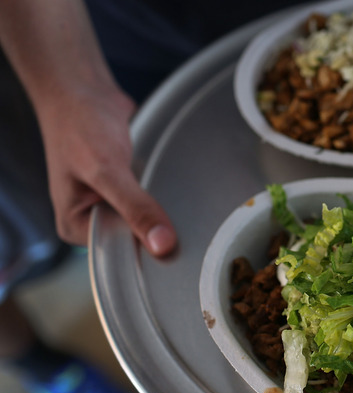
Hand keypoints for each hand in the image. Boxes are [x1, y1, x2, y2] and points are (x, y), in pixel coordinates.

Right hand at [37, 83, 176, 256]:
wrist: (81, 89)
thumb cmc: (80, 126)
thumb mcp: (106, 170)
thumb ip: (135, 208)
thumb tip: (162, 245)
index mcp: (75, 227)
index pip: (120, 254)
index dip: (148, 250)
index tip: (178, 247)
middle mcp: (92, 220)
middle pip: (136, 240)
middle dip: (158, 230)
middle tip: (188, 224)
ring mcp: (110, 204)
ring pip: (147, 221)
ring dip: (165, 213)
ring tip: (181, 205)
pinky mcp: (128, 188)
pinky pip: (153, 202)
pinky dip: (165, 197)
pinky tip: (177, 192)